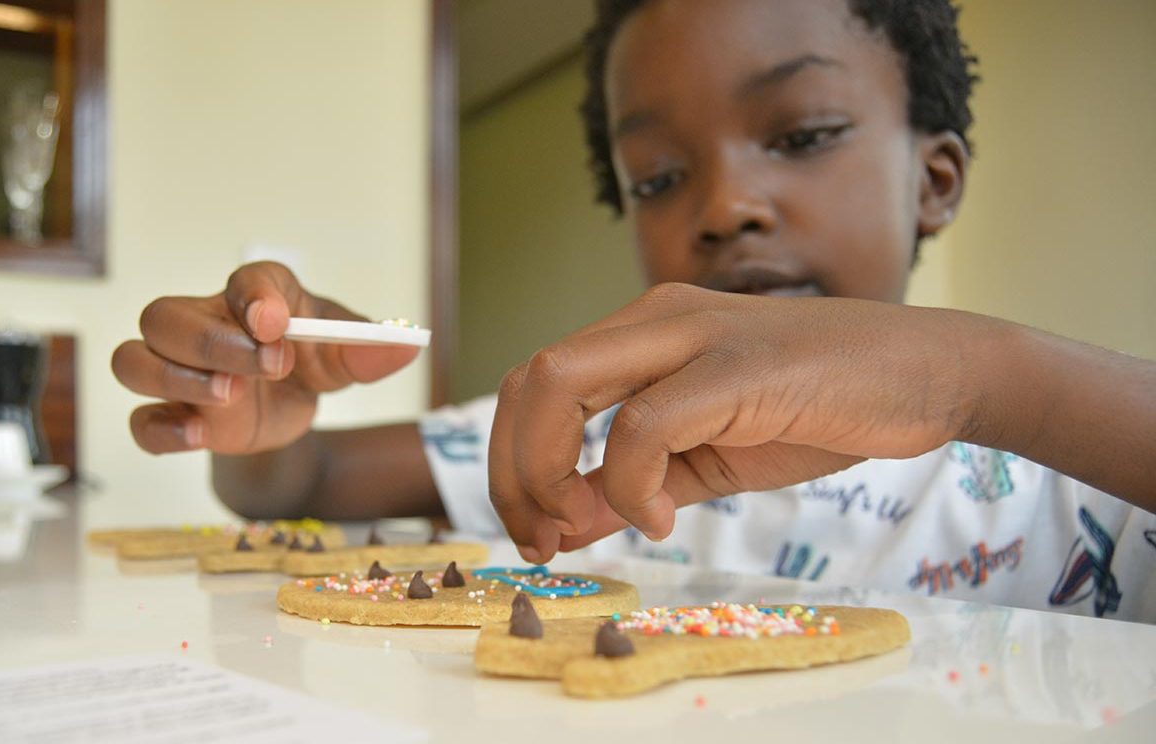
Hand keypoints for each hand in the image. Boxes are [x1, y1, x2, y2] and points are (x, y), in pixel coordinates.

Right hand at [112, 261, 419, 454]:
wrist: (294, 406)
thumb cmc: (311, 359)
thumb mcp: (345, 354)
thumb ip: (370, 350)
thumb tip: (406, 346)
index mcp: (254, 295)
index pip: (248, 279)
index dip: (256, 296)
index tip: (277, 322)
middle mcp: (203, 322)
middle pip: (165, 316)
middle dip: (211, 343)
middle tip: (266, 366)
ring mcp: (178, 370)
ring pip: (133, 360)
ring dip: (172, 378)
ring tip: (229, 396)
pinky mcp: (173, 415)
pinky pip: (140, 421)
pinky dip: (161, 429)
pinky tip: (199, 435)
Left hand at [490, 283, 983, 562]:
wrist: (929, 375)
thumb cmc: (822, 409)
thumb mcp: (707, 459)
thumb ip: (633, 485)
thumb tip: (563, 525)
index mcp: (643, 334)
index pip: (536, 385)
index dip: (512, 462)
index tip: (534, 533)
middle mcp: (654, 320)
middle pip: (529, 380)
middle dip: (511, 471)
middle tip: (538, 540)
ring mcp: (692, 334)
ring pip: (561, 383)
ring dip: (545, 470)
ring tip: (576, 528)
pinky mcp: (735, 366)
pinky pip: (642, 424)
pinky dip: (630, 484)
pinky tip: (661, 519)